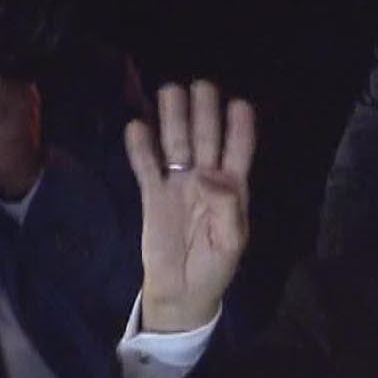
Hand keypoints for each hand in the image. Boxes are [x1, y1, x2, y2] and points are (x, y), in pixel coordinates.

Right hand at [126, 81, 255, 332]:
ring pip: (176, 145)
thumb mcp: (231, 242)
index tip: (240, 104)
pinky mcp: (153, 195)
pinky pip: (146, 167)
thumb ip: (227, 207)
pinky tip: (137, 128)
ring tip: (169, 91)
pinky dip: (141, 149)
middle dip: (204, 113)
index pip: (238, 152)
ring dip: (173, 120)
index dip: (240, 129)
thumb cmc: (214, 268)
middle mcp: (205, 180)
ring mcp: (178, 185)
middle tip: (201, 85)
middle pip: (205, 139)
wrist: (181, 292)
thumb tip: (209, 174)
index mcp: (232, 191)